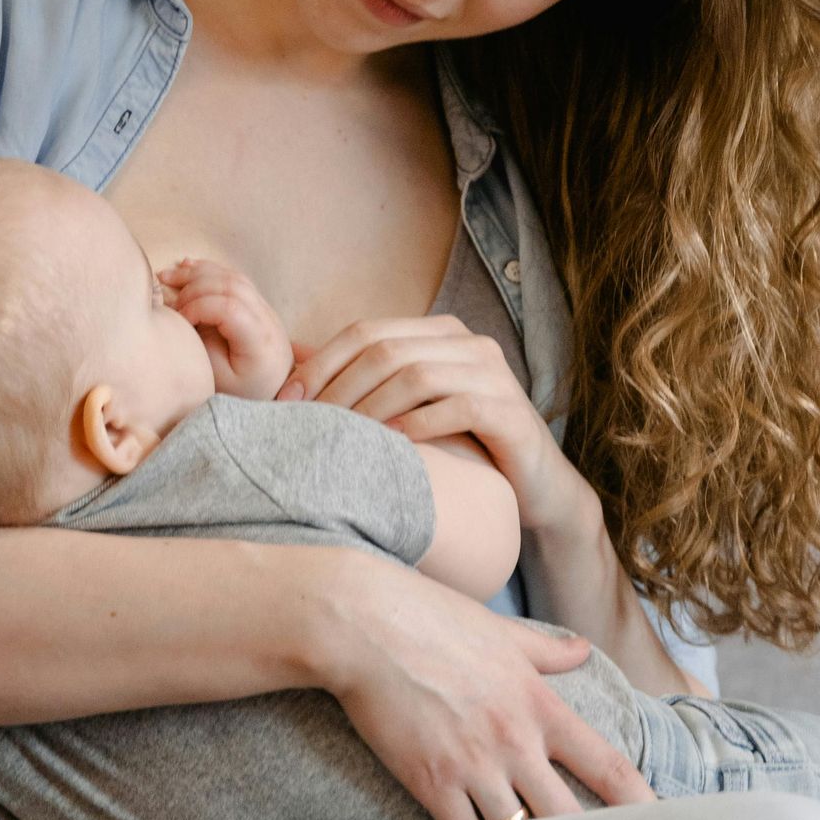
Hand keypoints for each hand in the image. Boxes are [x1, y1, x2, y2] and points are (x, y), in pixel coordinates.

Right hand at [158, 257, 293, 399]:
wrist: (274, 388)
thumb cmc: (243, 390)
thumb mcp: (219, 380)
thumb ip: (203, 347)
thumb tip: (182, 315)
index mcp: (259, 340)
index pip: (229, 307)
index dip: (198, 307)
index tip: (180, 321)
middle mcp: (266, 317)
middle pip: (230, 284)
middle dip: (194, 287)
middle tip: (170, 301)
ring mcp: (263, 307)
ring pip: (231, 276)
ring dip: (197, 274)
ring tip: (167, 276)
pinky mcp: (256, 302)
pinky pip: (233, 277)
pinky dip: (208, 270)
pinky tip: (185, 267)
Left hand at [278, 312, 592, 540]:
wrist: (534, 488)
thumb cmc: (460, 448)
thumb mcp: (409, 410)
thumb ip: (364, 384)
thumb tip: (291, 361)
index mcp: (440, 332)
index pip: (366, 330)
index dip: (320, 362)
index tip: (285, 402)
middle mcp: (469, 342)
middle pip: (386, 349)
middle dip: (338, 387)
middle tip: (309, 426)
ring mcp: (493, 373)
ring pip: (416, 375)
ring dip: (371, 408)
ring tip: (343, 439)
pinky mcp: (510, 410)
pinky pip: (456, 407)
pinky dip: (416, 426)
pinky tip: (391, 448)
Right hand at [309, 548, 657, 819]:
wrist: (366, 626)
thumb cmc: (432, 619)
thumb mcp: (501, 633)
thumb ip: (547, 651)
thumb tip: (582, 651)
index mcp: (540, 704)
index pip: (606, 764)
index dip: (639, 804)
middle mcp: (516, 741)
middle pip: (570, 817)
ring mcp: (474, 765)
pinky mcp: (431, 782)